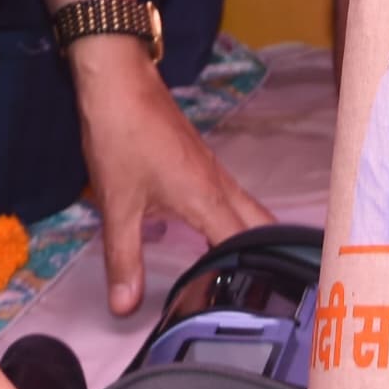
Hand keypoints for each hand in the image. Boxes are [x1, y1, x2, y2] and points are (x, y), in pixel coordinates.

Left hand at [70, 36, 266, 317]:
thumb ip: (124, 258)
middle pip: (261, 227)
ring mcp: (213, 171)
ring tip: (249, 278)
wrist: (119, 81)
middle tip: (270, 295)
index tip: (262, 308)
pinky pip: (231, 200)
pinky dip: (233, 223)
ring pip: (248, 211)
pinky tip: (214, 239)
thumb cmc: (121, 136)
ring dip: (253, 240)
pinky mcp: (200, 163)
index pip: (247, 247)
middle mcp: (221, 185)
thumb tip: (125, 308)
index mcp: (208, 198)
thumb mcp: (117, 204)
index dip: (257, 278)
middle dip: (270, 259)